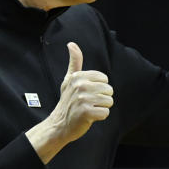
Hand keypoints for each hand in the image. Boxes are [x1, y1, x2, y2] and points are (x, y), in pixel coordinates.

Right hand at [25, 42, 113, 163]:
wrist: (59, 124)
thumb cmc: (67, 102)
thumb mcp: (69, 79)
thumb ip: (74, 62)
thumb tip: (71, 44)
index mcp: (78, 76)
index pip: (104, 79)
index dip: (99, 88)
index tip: (87, 93)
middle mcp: (80, 86)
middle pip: (109, 90)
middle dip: (102, 98)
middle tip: (88, 103)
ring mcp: (83, 99)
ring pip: (109, 101)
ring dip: (101, 108)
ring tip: (89, 109)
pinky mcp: (87, 112)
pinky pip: (105, 113)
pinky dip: (100, 117)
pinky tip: (89, 117)